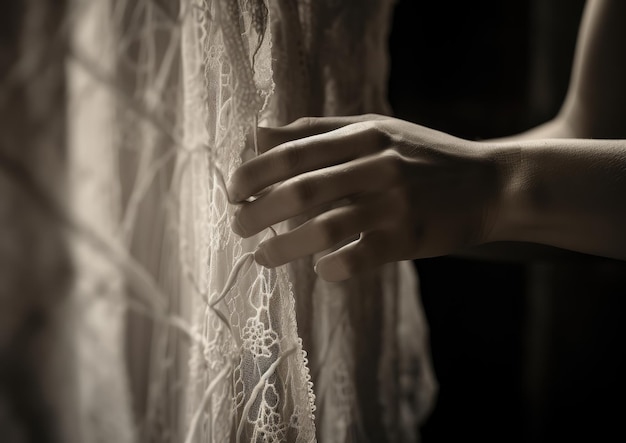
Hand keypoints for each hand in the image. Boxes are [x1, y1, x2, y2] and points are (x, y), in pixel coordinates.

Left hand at [227, 115, 501, 280]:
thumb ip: (317, 131)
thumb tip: (259, 134)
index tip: (232, 192)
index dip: (253, 173)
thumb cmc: (423, 157)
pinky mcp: (409, 238)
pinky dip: (330, 267)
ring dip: (283, 247)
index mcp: (363, 135)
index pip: (292, 152)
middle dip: (258, 212)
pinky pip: (357, 258)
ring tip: (263, 256)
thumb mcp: (374, 129)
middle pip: (300, 190)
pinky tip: (320, 270)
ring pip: (323, 228)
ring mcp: (394, 203)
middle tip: (238, 227)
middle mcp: (376, 165)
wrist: (491, 184)